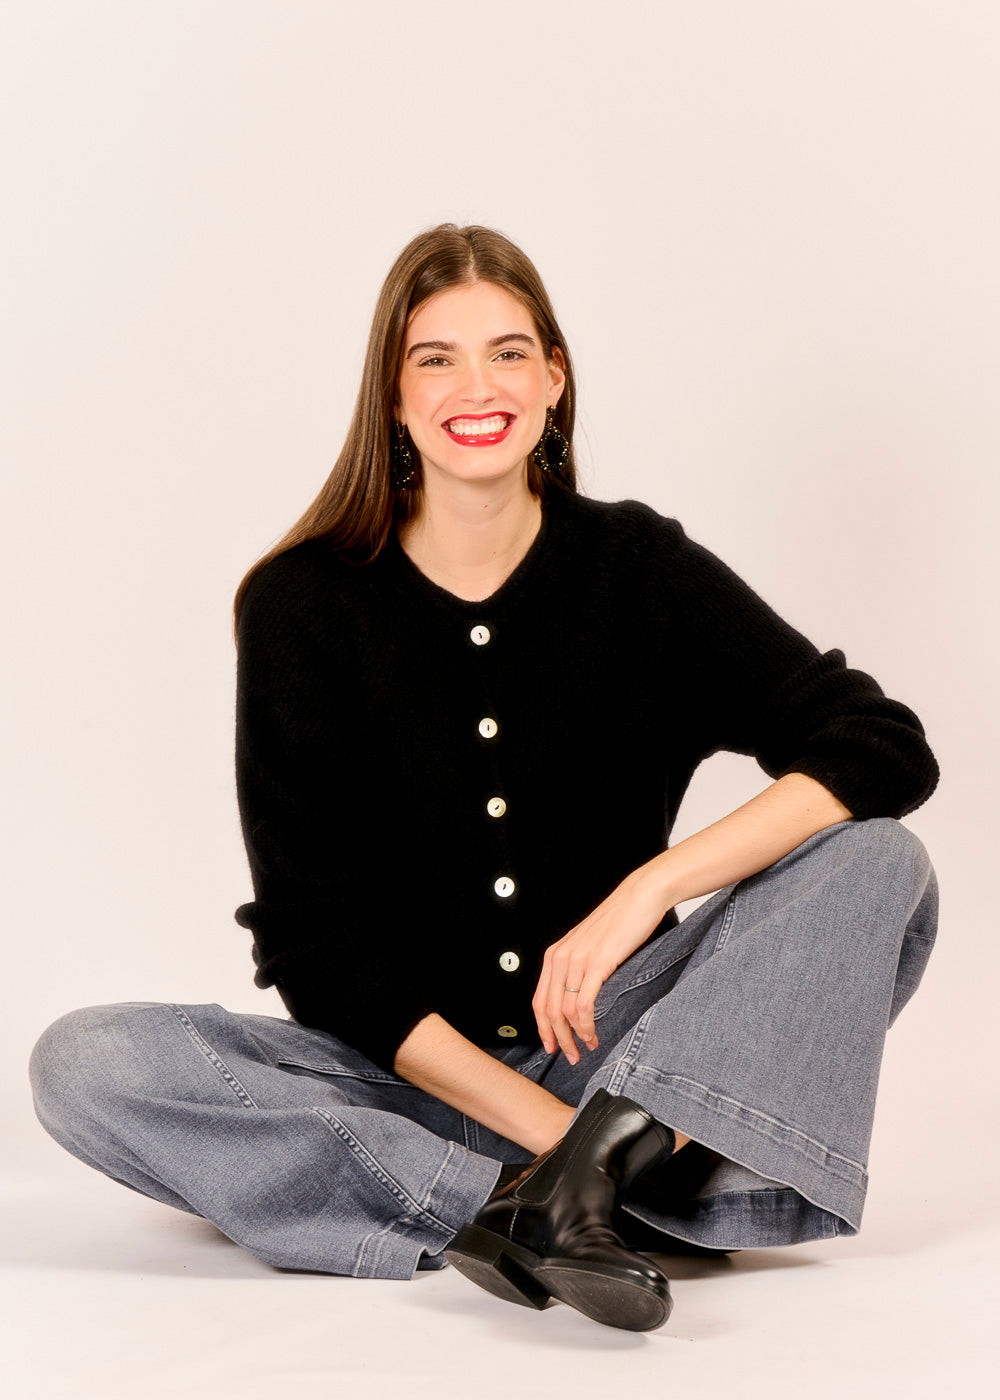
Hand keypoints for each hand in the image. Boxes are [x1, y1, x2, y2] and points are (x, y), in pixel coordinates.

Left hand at [532, 861, 673, 1064]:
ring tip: (587, 1048)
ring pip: (564, 1011)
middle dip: (557, 1039)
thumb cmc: (619, 923)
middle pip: (548, 1010)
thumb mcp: (589, 947)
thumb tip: (577, 1001)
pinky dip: (586, 1025)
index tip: (551, 1046)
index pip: (539, 1000)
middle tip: (570, 1056)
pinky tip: (593, 1035)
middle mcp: (560, 957)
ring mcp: (577, 960)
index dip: (542, 1028)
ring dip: (574, 1037)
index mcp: (555, 955)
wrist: (639, 898)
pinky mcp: (597, 963)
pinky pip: (583, 1004)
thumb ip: (578, 969)